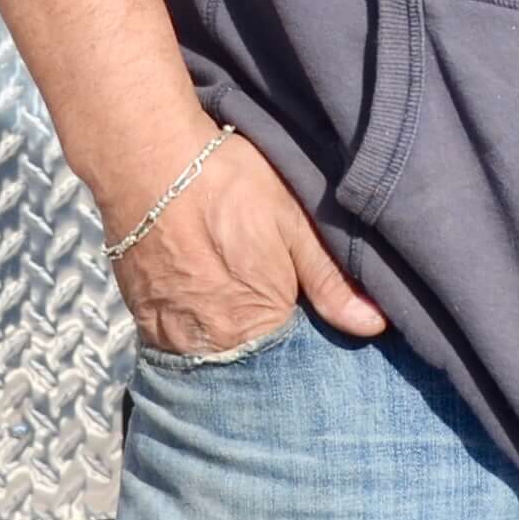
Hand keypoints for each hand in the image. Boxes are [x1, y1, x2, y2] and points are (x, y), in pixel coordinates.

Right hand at [107, 131, 386, 354]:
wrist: (146, 161)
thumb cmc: (227, 185)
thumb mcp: (293, 223)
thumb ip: (331, 280)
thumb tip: (375, 324)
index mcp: (259, 326)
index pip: (293, 358)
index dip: (303, 333)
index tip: (303, 309)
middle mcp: (213, 344)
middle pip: (251, 358)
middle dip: (264, 337)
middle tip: (263, 291)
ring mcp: (172, 336)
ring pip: (213, 351)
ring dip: (226, 332)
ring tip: (231, 290)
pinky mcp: (143, 320)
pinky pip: (178, 340)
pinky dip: (193, 323)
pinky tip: (201, 291)